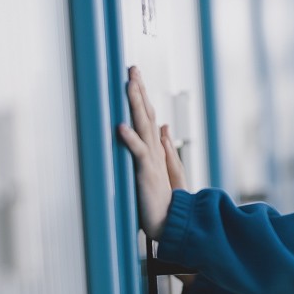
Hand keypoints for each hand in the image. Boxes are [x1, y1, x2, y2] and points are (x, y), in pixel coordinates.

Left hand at [117, 66, 187, 237]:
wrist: (172, 223)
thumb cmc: (166, 201)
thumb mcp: (167, 171)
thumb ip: (167, 148)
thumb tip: (166, 127)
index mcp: (158, 150)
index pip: (150, 118)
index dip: (143, 98)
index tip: (136, 79)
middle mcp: (156, 151)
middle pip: (147, 115)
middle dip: (140, 91)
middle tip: (133, 69)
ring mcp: (152, 160)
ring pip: (144, 126)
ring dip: (137, 104)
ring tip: (130, 85)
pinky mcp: (147, 173)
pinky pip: (138, 153)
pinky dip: (130, 139)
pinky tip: (120, 126)